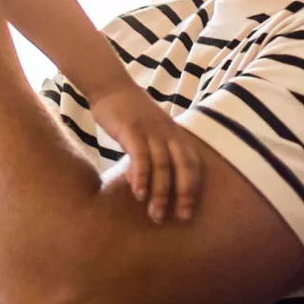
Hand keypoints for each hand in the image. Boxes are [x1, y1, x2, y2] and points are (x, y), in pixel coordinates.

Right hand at [91, 85, 203, 223]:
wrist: (111, 86)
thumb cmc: (131, 113)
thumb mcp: (152, 131)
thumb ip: (158, 152)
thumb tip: (156, 183)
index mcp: (176, 134)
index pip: (193, 165)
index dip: (192, 190)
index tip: (187, 213)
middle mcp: (168, 132)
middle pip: (183, 167)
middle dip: (182, 194)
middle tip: (178, 217)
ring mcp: (151, 130)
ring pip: (162, 165)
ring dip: (160, 192)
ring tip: (154, 213)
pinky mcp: (132, 129)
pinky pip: (141, 155)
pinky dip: (141, 176)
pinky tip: (138, 193)